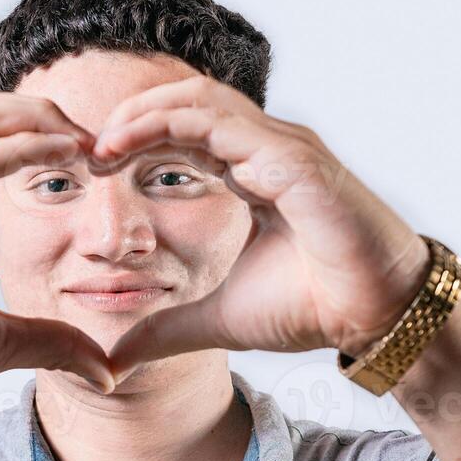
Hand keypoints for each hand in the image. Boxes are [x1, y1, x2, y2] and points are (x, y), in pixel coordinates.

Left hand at [90, 77, 431, 380]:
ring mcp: (284, 147)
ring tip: (103, 143)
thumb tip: (114, 360)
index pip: (184, 131)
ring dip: (146, 114)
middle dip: (132, 117)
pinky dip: (177, 125)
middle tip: (86, 148)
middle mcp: (267, 148)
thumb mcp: (216, 320)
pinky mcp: (297, 160)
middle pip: (187, 102)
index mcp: (252, 171)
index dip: (135, 139)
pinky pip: (228, 125)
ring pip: (203, 101)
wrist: (374, 318)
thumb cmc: (312, 307)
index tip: (92, 167)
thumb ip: (165, 332)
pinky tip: (138, 147)